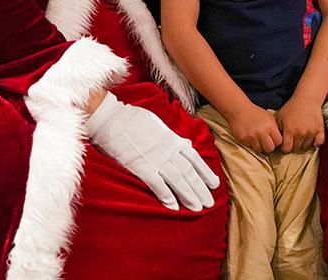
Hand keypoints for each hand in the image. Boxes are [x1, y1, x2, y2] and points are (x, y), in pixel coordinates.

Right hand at [87, 92, 219, 210]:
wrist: (113, 119)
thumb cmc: (134, 120)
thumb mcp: (159, 125)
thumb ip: (173, 137)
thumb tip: (185, 144)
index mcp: (172, 140)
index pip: (194, 159)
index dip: (206, 172)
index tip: (215, 184)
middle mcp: (168, 151)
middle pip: (189, 172)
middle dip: (200, 189)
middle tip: (209, 203)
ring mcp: (155, 159)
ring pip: (177, 180)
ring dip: (188, 195)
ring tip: (197, 208)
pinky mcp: (141, 166)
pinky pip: (156, 184)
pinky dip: (166, 195)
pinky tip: (173, 207)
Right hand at [227, 103, 282, 153]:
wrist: (239, 109)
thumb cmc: (255, 113)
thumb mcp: (269, 117)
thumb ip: (275, 128)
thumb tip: (281, 140)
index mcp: (270, 126)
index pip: (279, 141)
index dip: (276, 141)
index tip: (273, 139)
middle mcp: (261, 132)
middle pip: (270, 149)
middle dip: (268, 146)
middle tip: (265, 142)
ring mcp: (251, 136)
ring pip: (260, 150)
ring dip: (259, 146)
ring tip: (257, 139)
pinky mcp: (243, 139)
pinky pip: (250, 147)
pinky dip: (251, 144)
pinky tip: (250, 136)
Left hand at [276, 97, 325, 152]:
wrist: (306, 99)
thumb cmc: (292, 107)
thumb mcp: (280, 116)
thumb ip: (277, 129)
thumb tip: (276, 139)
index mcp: (290, 131)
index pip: (286, 149)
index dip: (284, 148)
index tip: (285, 144)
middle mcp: (300, 133)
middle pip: (296, 148)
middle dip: (293, 145)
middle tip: (293, 139)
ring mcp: (311, 132)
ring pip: (306, 146)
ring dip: (303, 143)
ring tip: (301, 136)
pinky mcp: (319, 130)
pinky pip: (319, 143)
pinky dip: (316, 142)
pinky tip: (312, 139)